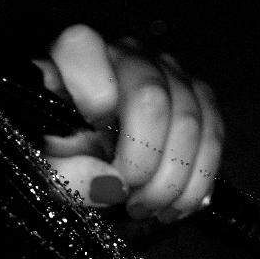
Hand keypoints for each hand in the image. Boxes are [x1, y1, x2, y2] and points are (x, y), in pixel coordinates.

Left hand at [33, 24, 222, 222]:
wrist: (87, 167)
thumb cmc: (60, 161)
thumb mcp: (46, 172)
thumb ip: (64, 175)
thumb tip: (112, 184)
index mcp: (75, 61)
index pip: (82, 49)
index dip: (92, 89)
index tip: (95, 132)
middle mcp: (125, 56)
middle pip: (151, 95)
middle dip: (144, 160)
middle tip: (127, 201)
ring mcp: (167, 74)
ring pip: (189, 117)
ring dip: (172, 178)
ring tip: (145, 209)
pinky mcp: (197, 99)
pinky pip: (213, 134)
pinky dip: (198, 179)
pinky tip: (175, 206)